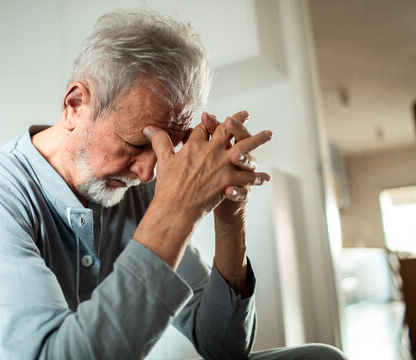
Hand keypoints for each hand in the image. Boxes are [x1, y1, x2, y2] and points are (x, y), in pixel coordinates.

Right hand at [146, 114, 270, 222]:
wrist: (176, 208)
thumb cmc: (168, 186)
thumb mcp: (164, 160)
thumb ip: (160, 141)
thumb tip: (148, 127)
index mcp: (195, 145)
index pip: (205, 128)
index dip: (210, 121)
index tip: (214, 117)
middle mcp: (211, 151)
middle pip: (227, 130)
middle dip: (238, 121)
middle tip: (246, 114)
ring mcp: (222, 165)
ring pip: (244, 147)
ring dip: (258, 140)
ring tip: (269, 133)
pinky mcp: (230, 181)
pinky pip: (248, 177)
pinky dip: (257, 177)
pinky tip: (265, 177)